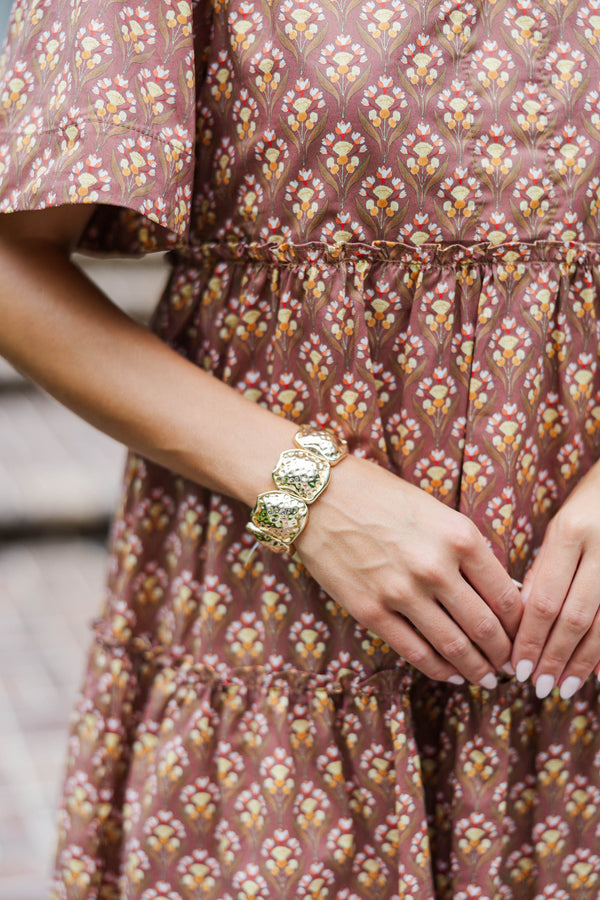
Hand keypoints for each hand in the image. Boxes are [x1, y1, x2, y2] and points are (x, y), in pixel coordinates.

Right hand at [294, 455, 522, 685]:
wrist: (319, 494)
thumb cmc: (381, 496)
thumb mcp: (436, 512)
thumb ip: (467, 551)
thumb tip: (501, 593)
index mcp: (461, 537)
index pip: (507, 596)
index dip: (520, 625)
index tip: (521, 635)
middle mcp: (436, 567)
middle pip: (486, 628)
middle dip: (503, 654)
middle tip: (510, 665)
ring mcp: (402, 592)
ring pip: (454, 647)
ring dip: (476, 669)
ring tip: (486, 678)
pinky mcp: (370, 611)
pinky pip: (415, 652)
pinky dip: (439, 670)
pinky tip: (450, 675)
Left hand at [512, 460, 599, 699]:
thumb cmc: (592, 502)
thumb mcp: (561, 525)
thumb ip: (544, 569)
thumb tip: (523, 618)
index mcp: (569, 533)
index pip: (543, 598)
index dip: (530, 638)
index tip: (516, 666)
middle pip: (573, 616)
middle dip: (553, 656)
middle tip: (537, 685)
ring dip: (582, 661)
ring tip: (565, 687)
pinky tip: (599, 672)